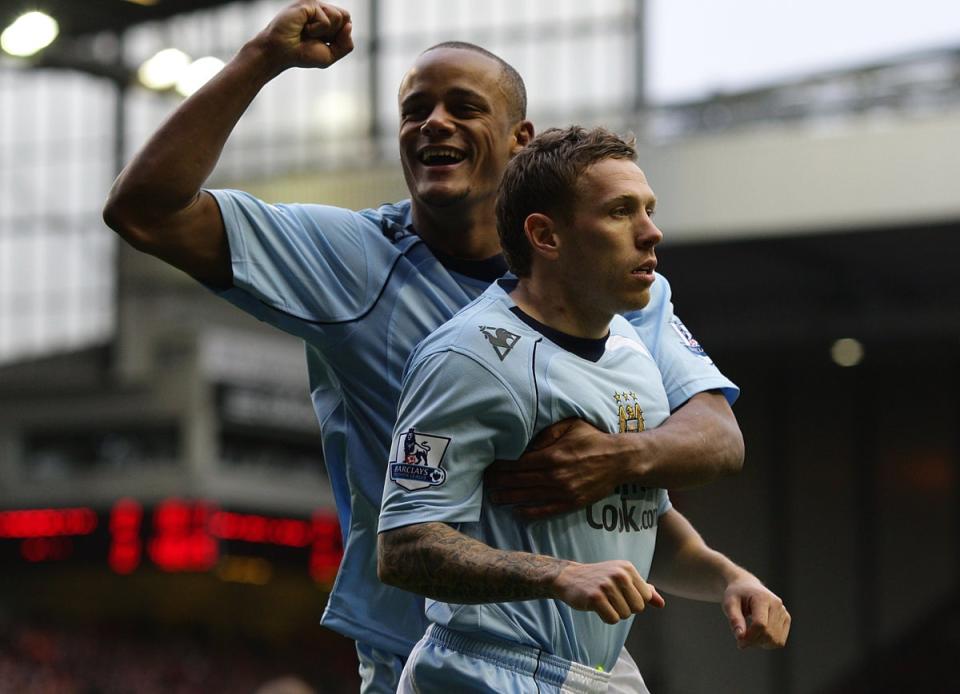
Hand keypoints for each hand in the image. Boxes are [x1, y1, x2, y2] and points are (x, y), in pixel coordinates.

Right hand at [256, 1, 353, 71]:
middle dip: (334, 33)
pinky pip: (326, 20)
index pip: (347, 20)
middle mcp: (320, 8)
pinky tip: (302, 29)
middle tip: (314, 37)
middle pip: (345, 16)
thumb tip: (349, 25)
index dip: (340, 35)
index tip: (322, 41)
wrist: (280, 53)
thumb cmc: (301, 54)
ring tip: (307, 33)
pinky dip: (316, 31)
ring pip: (338, 17)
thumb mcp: (330, 54)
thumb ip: (345, 44)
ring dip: (324, 32)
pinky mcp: (307, 4)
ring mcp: (313, 5)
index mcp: (326, 17)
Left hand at [485, 418, 624, 519]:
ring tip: (493, 498)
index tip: (489, 466)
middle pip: (519, 481)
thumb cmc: (593, 439)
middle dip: (499, 482)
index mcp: (553, 455)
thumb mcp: (570, 426)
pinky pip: (545, 510)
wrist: (620, 460)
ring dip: (508, 498)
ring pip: (528, 497)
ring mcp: (563, 492)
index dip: (501, 466)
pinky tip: (516, 511)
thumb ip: (546, 433)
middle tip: (485, 482)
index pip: (518, 463)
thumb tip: (526, 443)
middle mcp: (555, 476)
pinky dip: (529, 512)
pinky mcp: (571, 503)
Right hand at [552, 560, 664, 624]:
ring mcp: (607, 585)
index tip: (620, 594)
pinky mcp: (595, 597)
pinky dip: (606, 618)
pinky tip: (597, 607)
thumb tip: (661, 603)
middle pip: (638, 608)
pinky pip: (612, 619)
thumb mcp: (621, 579)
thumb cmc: (598, 579)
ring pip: (625, 615)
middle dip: (626, 608)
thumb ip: (643, 589)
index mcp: (627, 568)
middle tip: (610, 599)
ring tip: (603, 601)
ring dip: (615, 613)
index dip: (634, 600)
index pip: (646, 597)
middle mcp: (619, 574)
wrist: (568, 577)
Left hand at [722, 575, 790, 648]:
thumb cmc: (736, 595)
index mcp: (762, 598)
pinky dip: (768, 643)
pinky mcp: (786, 619)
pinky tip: (758, 636)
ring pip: (775, 639)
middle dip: (753, 641)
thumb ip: (734, 619)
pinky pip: (780, 640)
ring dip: (760, 643)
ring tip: (749, 636)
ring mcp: (783, 612)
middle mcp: (777, 604)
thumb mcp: (729, 603)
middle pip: (769, 633)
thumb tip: (740, 637)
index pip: (760, 624)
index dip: (749, 637)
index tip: (739, 641)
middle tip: (740, 640)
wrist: (746, 587)